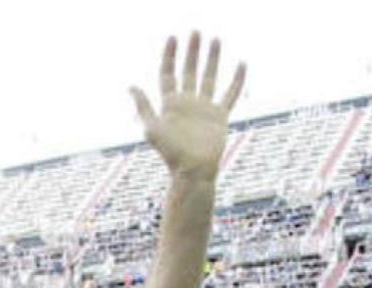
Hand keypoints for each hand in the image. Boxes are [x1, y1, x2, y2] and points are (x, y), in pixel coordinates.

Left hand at [129, 33, 245, 180]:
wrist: (193, 170)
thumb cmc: (171, 154)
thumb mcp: (152, 128)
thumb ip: (143, 106)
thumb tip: (132, 86)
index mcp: (170, 103)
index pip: (168, 73)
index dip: (169, 55)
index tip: (173, 38)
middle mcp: (187, 103)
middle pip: (189, 70)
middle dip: (192, 51)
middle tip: (195, 32)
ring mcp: (204, 108)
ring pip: (209, 77)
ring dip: (212, 59)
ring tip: (215, 39)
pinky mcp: (220, 116)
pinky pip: (230, 94)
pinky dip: (236, 80)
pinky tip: (240, 64)